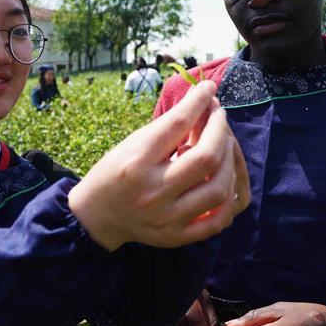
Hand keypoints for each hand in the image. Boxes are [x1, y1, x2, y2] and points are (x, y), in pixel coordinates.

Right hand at [69, 81, 250, 250]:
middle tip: (218, 117)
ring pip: (219, 188)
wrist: (97, 217)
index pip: (177, 124)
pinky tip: (223, 179)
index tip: (208, 88)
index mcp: (136, 161)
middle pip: (207, 157)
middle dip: (220, 129)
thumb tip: (204, 101)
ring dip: (228, 161)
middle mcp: (152, 190)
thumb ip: (169, 126)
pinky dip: (227, 197)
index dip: (198, 101)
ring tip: (222, 147)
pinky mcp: (176, 236)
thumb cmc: (115, 171)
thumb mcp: (133, 142)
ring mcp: (167, 218)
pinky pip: (218, 220)